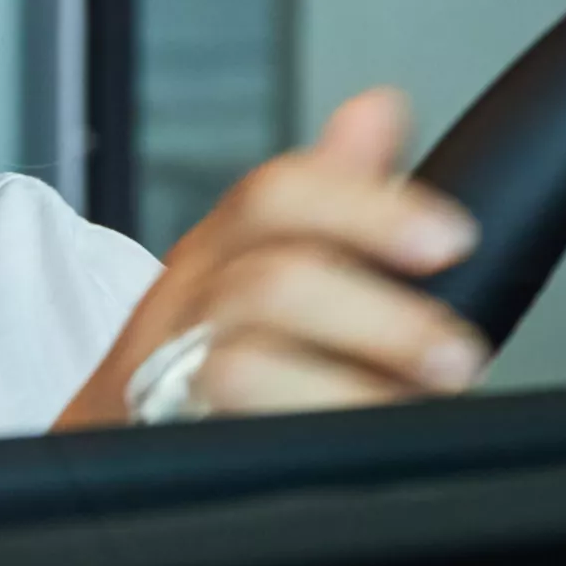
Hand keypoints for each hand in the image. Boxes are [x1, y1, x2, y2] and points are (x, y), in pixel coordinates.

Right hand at [56, 89, 488, 427]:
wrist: (112, 449)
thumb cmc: (199, 356)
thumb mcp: (257, 261)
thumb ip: (326, 193)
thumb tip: (378, 108)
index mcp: (214, 252)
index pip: (274, 197)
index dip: (366, 209)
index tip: (450, 238)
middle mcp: (179, 310)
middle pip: (265, 285)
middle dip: (376, 319)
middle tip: (454, 355)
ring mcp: (159, 383)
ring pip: (237, 368)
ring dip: (340, 389)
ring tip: (408, 411)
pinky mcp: (157, 451)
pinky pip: (223, 452)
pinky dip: (299, 451)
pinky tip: (350, 458)